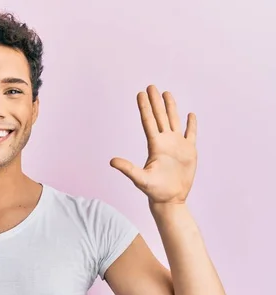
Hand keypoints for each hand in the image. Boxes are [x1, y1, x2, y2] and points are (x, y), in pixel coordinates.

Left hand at [110, 85, 197, 204]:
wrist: (170, 199)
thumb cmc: (154, 191)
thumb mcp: (140, 179)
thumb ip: (127, 168)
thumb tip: (111, 161)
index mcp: (154, 145)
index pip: (148, 121)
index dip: (144, 107)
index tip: (140, 93)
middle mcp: (165, 142)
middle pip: (159, 117)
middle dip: (155, 101)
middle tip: (151, 86)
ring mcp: (177, 145)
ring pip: (174, 121)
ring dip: (171, 107)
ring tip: (166, 93)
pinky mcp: (189, 151)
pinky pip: (191, 134)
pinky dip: (191, 125)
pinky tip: (190, 115)